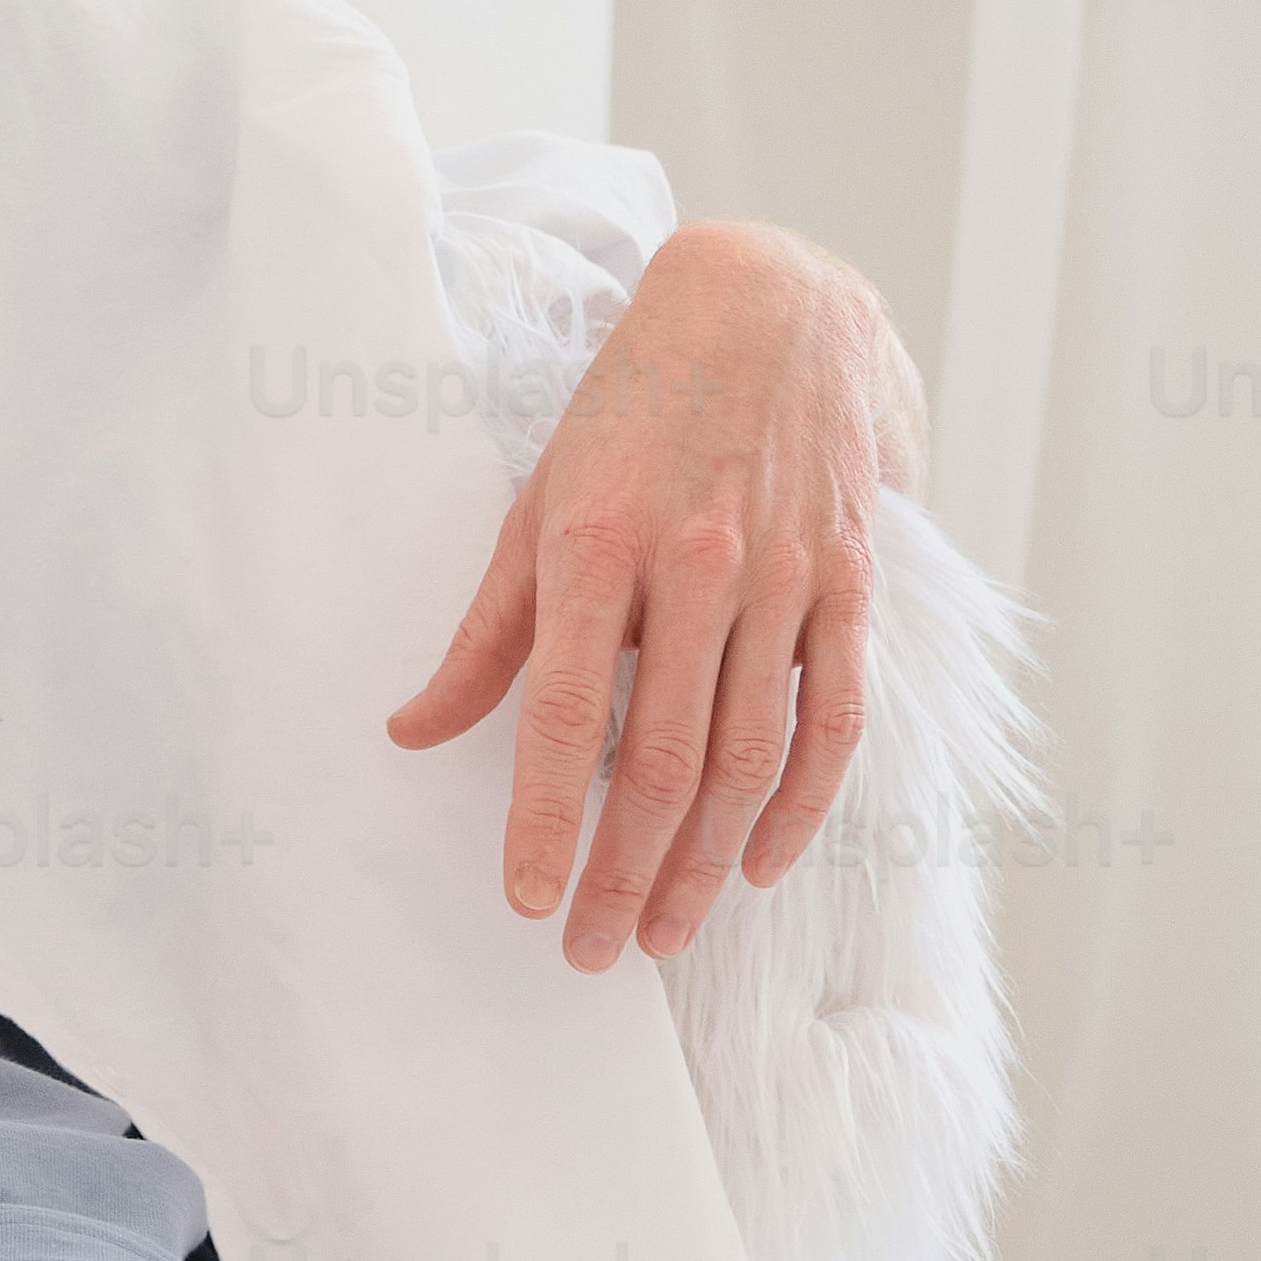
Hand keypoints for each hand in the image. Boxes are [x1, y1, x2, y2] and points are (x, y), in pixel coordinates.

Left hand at [385, 225, 917, 971]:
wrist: (769, 309)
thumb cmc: (631, 411)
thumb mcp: (535, 501)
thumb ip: (484, 632)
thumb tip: (412, 732)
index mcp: (597, 544)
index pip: (561, 714)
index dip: (543, 818)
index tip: (525, 899)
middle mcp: (698, 565)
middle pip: (663, 759)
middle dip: (624, 872)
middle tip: (590, 952)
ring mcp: (785, 576)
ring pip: (749, 756)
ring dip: (708, 864)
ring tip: (662, 934)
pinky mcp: (848, 582)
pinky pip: (834, 718)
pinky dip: (803, 806)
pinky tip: (764, 867)